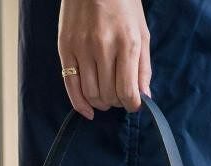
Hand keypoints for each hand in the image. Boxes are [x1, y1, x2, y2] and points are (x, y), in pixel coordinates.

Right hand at [58, 0, 151, 119]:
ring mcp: (81, 48)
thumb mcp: (142, 31)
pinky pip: (70, 86)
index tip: (134, 104)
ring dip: (101, 102)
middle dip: (117, 102)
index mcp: (127, 42)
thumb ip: (143, 67)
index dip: (132, 105)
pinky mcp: (65, 48)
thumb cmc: (122, 4)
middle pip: (109, 95)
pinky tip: (88, 110)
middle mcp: (103, 46)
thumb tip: (145, 97)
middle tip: (120, 96)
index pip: (127, 91)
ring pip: (91, 94)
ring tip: (106, 96)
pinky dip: (80, 104)